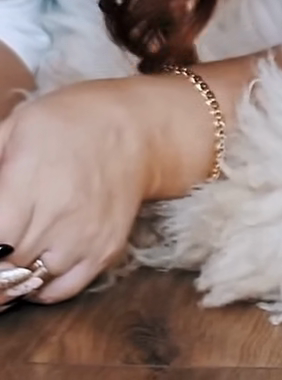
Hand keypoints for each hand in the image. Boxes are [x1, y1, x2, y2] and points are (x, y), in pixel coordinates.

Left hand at [0, 80, 153, 304]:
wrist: (139, 128)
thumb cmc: (73, 120)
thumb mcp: (19, 123)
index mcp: (28, 182)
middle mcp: (57, 216)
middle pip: (6, 265)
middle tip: (0, 242)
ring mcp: (83, 238)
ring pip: (31, 281)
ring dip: (15, 274)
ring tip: (12, 255)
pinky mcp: (104, 252)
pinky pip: (62, 290)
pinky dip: (41, 288)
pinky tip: (33, 269)